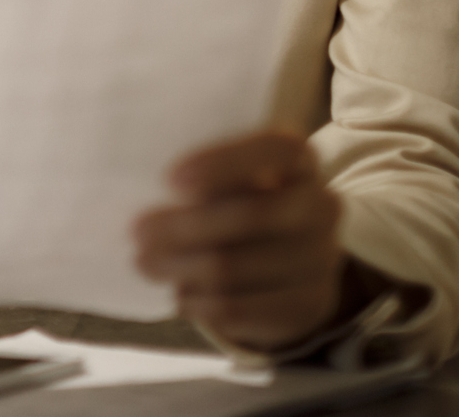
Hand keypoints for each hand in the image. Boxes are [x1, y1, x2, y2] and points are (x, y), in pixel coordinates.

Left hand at [132, 131, 345, 351]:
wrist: (290, 261)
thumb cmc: (239, 200)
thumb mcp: (230, 175)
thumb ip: (198, 175)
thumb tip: (137, 188)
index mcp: (299, 160)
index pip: (273, 150)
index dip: (222, 164)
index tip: (170, 180)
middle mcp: (321, 206)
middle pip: (249, 215)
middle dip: (183, 226)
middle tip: (138, 231)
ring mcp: (321, 259)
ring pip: (236, 267)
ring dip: (179, 267)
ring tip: (145, 262)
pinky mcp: (308, 306)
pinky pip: (242, 309)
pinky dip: (201, 304)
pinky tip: (180, 295)